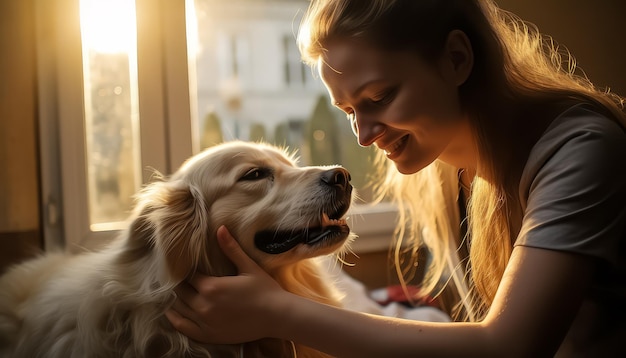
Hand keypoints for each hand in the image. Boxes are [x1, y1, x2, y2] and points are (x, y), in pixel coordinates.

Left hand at [166, 225, 286, 343]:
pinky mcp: (209, 335)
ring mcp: (205, 322)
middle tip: (181, 279)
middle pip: (181, 292)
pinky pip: (184, 327)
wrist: (277, 316)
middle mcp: (203, 305)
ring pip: (179, 309)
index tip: (185, 267)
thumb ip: (231, 249)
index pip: (188, 276)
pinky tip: (172, 313)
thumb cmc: (265, 289)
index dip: (186, 271)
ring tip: (177, 293)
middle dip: (181, 284)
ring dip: (176, 300)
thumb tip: (220, 228)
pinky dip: (175, 319)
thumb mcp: (248, 266)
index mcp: (211, 286)